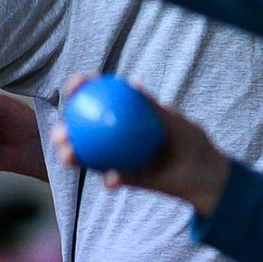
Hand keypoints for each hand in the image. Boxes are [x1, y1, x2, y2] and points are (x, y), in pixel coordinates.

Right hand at [50, 76, 231, 216]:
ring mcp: (115, 158)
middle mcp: (113, 137)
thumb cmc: (189, 139)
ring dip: (73, 157)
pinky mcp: (123, 178)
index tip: (74, 86)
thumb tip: (134, 83)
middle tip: (60, 132)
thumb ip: (152, 106)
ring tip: (69, 156)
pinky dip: (112, 178)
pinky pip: (112, 178)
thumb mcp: (173, 119)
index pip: (96, 99)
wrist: (202, 172)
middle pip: (81, 132)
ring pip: (88, 157)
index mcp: (121, 116)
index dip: (80, 90)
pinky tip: (111, 179)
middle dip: (62, 130)